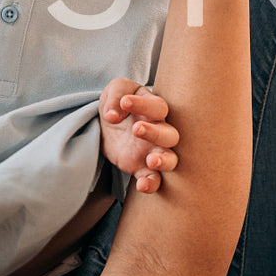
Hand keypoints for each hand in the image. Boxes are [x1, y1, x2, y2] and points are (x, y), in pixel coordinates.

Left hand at [99, 78, 180, 193]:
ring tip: (151, 161)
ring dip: (164, 161)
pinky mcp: (141, 168)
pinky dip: (151, 184)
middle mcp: (159, 131)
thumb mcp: (115, 89)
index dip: (143, 104)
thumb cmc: (118, 102)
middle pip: (170, 135)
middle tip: (136, 129)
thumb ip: (116, 94)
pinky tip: (141, 185)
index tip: (124, 102)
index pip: (158, 106)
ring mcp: (152, 151)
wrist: (105, 124)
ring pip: (170, 159)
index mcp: (154, 109)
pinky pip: (153, 179)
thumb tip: (113, 115)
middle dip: (155, 133)